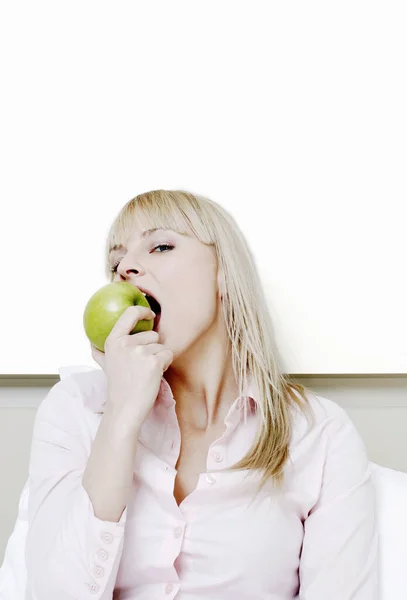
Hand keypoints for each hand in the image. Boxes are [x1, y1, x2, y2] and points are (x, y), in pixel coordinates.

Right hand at [95, 305, 172, 429]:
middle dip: (152, 349)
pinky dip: (165, 365)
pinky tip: (153, 376)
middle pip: (152, 334)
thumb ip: (100, 351)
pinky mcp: (153, 362)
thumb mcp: (105, 365)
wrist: (124, 408)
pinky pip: (168, 355)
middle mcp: (125, 343)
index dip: (143, 310)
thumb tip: (92, 343)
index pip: (130, 313)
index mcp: (113, 340)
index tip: (150, 314)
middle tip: (141, 367)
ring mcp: (140, 352)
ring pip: (161, 346)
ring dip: (159, 359)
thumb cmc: (118, 387)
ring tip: (145, 373)